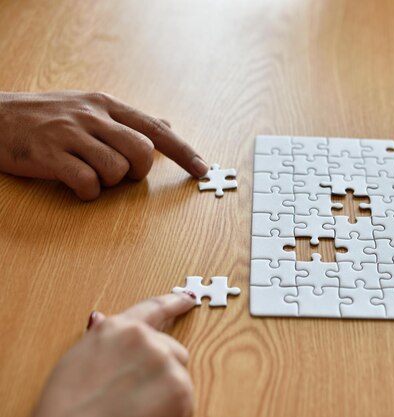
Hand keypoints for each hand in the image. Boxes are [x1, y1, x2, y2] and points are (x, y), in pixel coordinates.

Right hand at [0, 91, 208, 199]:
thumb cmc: (48, 117)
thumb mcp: (90, 107)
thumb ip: (129, 120)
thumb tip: (167, 125)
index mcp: (107, 105)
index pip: (155, 128)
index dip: (182, 151)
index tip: (202, 169)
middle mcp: (92, 116)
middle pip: (142, 151)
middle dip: (138, 171)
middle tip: (120, 172)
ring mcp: (70, 134)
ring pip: (116, 169)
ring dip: (109, 182)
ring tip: (89, 174)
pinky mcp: (49, 155)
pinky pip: (87, 182)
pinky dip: (87, 191)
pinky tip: (76, 185)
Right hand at [32, 293, 196, 416]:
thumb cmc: (65, 408)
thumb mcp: (76, 361)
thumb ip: (100, 339)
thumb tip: (100, 319)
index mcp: (115, 329)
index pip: (153, 308)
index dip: (173, 302)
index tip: (187, 299)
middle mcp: (143, 338)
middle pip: (172, 350)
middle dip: (162, 370)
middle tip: (136, 394)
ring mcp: (163, 360)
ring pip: (179, 376)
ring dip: (166, 393)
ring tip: (135, 409)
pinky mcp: (179, 386)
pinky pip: (185, 400)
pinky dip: (173, 411)